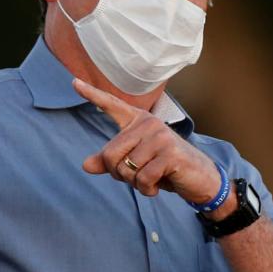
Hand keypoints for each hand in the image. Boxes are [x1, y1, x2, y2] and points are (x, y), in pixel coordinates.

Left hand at [72, 78, 220, 204]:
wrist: (199, 178)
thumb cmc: (164, 167)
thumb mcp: (135, 163)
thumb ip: (111, 162)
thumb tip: (85, 165)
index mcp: (138, 121)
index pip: (112, 105)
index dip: (92, 94)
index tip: (73, 82)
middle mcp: (148, 123)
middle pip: (110, 154)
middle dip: (119, 174)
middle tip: (138, 176)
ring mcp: (160, 137)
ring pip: (126, 169)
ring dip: (135, 183)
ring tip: (152, 178)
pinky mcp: (170, 154)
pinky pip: (142, 178)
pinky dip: (146, 189)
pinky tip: (158, 186)